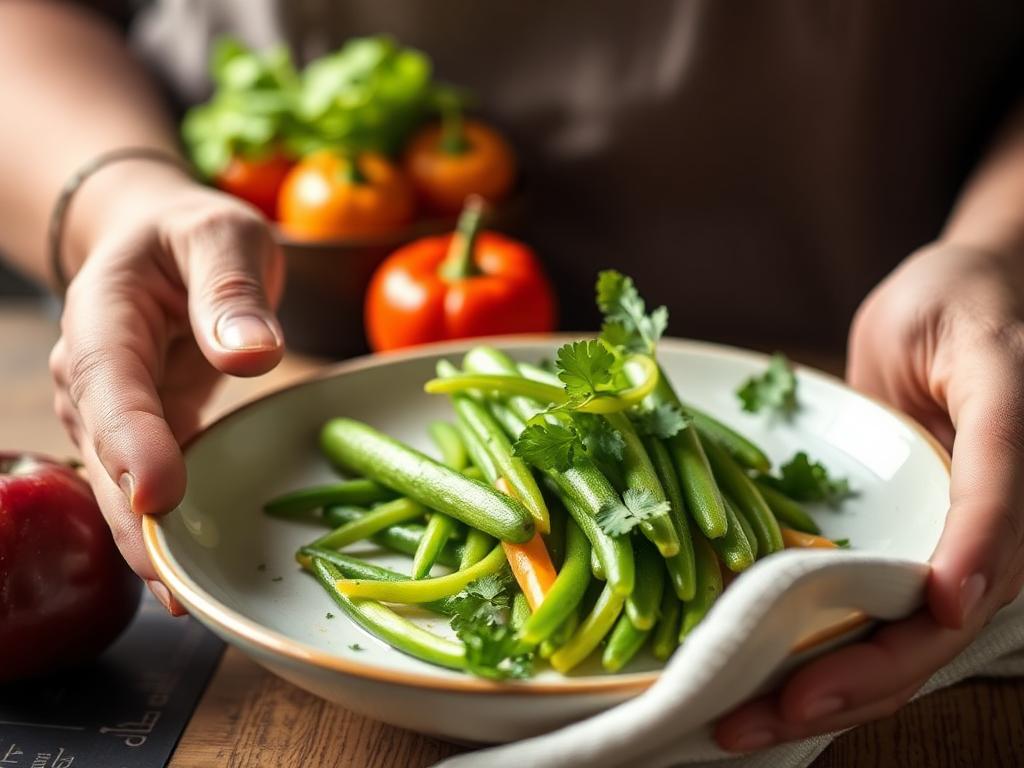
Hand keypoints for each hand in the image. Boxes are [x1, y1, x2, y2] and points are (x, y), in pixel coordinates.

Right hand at [49, 164, 284, 612]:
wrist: (157, 244)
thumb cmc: (193, 236)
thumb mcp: (223, 236)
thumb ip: (232, 291)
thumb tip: (252, 354)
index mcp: (105, 318)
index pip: (110, 384)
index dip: (131, 442)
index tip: (158, 492)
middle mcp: (93, 376)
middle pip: (106, 455)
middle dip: (137, 521)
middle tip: (177, 586)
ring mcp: (109, 414)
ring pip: (119, 487)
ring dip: (149, 544)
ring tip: (190, 603)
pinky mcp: (139, 437)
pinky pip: (146, 489)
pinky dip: (165, 534)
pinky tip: (191, 585)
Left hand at [715, 242, 1023, 750]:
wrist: (949, 305)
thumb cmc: (955, 307)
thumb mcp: (971, 345)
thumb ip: (989, 433)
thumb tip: (958, 569)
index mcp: (1014, 459)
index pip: (1001, 517)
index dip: (973, 560)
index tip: (937, 606)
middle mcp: (993, 522)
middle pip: (942, 619)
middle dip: (867, 672)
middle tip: (782, 709)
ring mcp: (944, 544)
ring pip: (903, 640)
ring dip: (832, 689)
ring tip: (747, 725)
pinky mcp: (901, 549)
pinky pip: (870, 617)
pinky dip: (822, 660)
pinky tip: (763, 691)